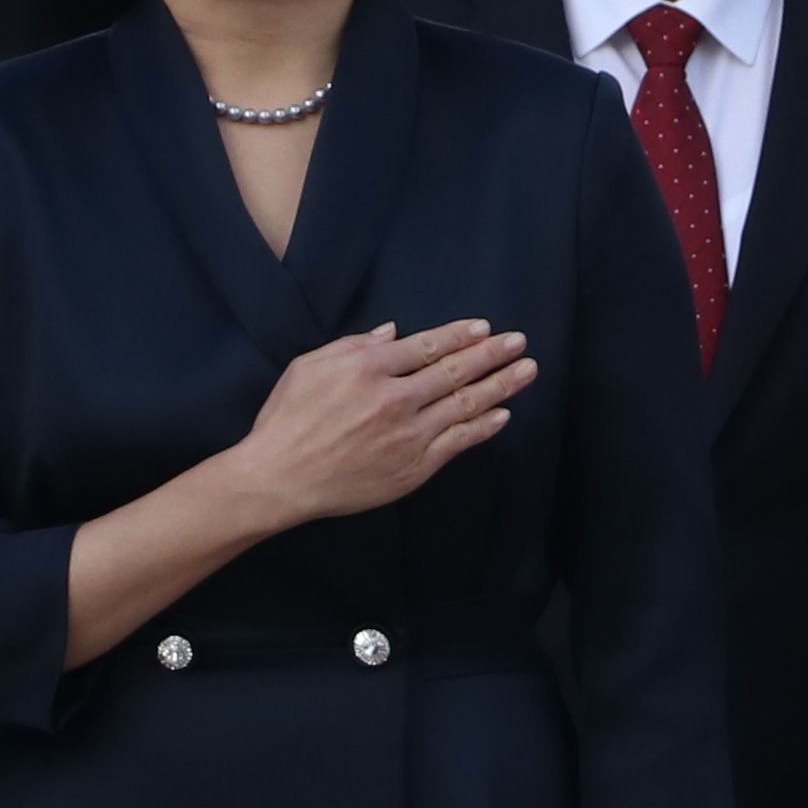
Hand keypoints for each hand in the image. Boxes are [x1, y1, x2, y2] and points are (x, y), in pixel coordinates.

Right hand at [229, 320, 535, 528]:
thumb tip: (393, 332)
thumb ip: (354, 345)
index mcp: (369, 368)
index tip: (484, 329)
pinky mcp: (414, 467)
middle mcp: (396, 398)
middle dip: (492, 354)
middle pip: (455, 370)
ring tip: (526, 372)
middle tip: (519, 342)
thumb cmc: (288, 420)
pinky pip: (458, 442)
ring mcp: (409, 434)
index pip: (428, 346)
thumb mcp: (310, 366)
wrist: (281, 478)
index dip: (460, 335)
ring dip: (500, 386)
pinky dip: (482, 427)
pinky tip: (501, 415)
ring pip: (465, 404)